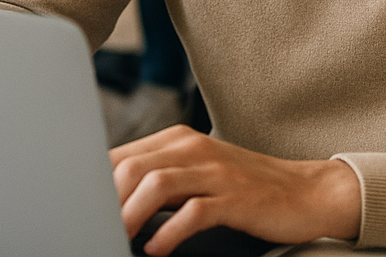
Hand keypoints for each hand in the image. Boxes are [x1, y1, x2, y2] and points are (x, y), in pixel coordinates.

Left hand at [112, 125, 361, 254]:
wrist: (306, 191)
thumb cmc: (244, 186)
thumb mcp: (196, 171)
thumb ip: (158, 177)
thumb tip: (111, 199)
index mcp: (176, 140)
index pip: (120, 156)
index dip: (94, 184)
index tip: (79, 209)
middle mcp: (191, 148)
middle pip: (130, 168)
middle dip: (105, 202)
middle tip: (93, 228)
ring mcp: (214, 172)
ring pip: (155, 186)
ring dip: (130, 216)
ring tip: (117, 238)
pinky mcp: (235, 197)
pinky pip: (192, 213)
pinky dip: (169, 233)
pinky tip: (156, 250)